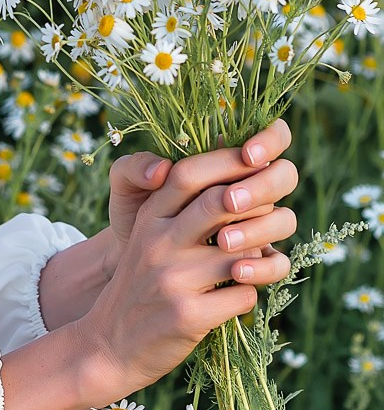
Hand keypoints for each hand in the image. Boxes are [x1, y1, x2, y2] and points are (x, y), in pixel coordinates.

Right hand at [82, 135, 298, 401]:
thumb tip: (241, 184)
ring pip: (243, 253)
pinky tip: (239, 296)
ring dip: (263, 257)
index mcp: (148, 218)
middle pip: (220, 203)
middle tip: (274, 212)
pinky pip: (243, 295)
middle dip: (258, 204)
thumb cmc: (142, 286)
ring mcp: (172, 279)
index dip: (228, 160)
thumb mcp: (147, 240)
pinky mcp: (188, 316)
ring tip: (262, 262)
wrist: (107, 345)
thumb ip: (180, 211)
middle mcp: (158, 242)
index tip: (258, 159)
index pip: (188, 173)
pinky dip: (251, 294)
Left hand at [106, 116, 293, 261]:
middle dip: (261, 186)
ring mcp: (257, 227)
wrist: (133, 270)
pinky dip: (262, 267)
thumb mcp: (125, 190)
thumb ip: (133, 168)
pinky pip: (277, 264)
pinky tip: (236, 272)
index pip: (272, 137)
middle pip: (285, 175)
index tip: (247, 155)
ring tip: (223, 242)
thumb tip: (160, 170)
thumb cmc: (133, 218)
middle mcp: (249, 191)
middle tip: (230, 201)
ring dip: (258, 227)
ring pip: (284, 219)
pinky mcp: (256, 263)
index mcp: (226, 162)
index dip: (269, 140)